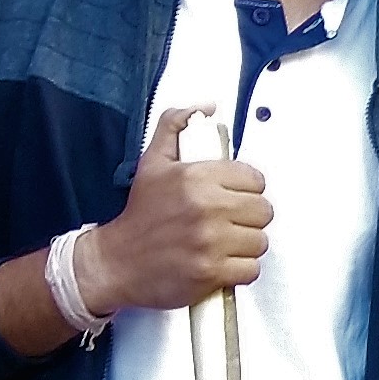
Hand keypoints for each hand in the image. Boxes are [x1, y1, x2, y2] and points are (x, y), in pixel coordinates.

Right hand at [82, 105, 269, 308]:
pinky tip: (219, 262)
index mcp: (196, 177)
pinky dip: (239, 270)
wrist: (115, 262)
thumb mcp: (152, 162)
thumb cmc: (139, 215)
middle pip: (264, 210)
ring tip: (222, 243)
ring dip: (245, 245)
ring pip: (260, 241)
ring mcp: (210, 242)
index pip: (255, 179)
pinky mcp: (211, 272)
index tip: (231, 197)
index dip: (246, 189)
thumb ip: (176, 126)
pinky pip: (251, 269)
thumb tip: (206, 107)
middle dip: (249, 217)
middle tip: (228, 222)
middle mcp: (206, 208)